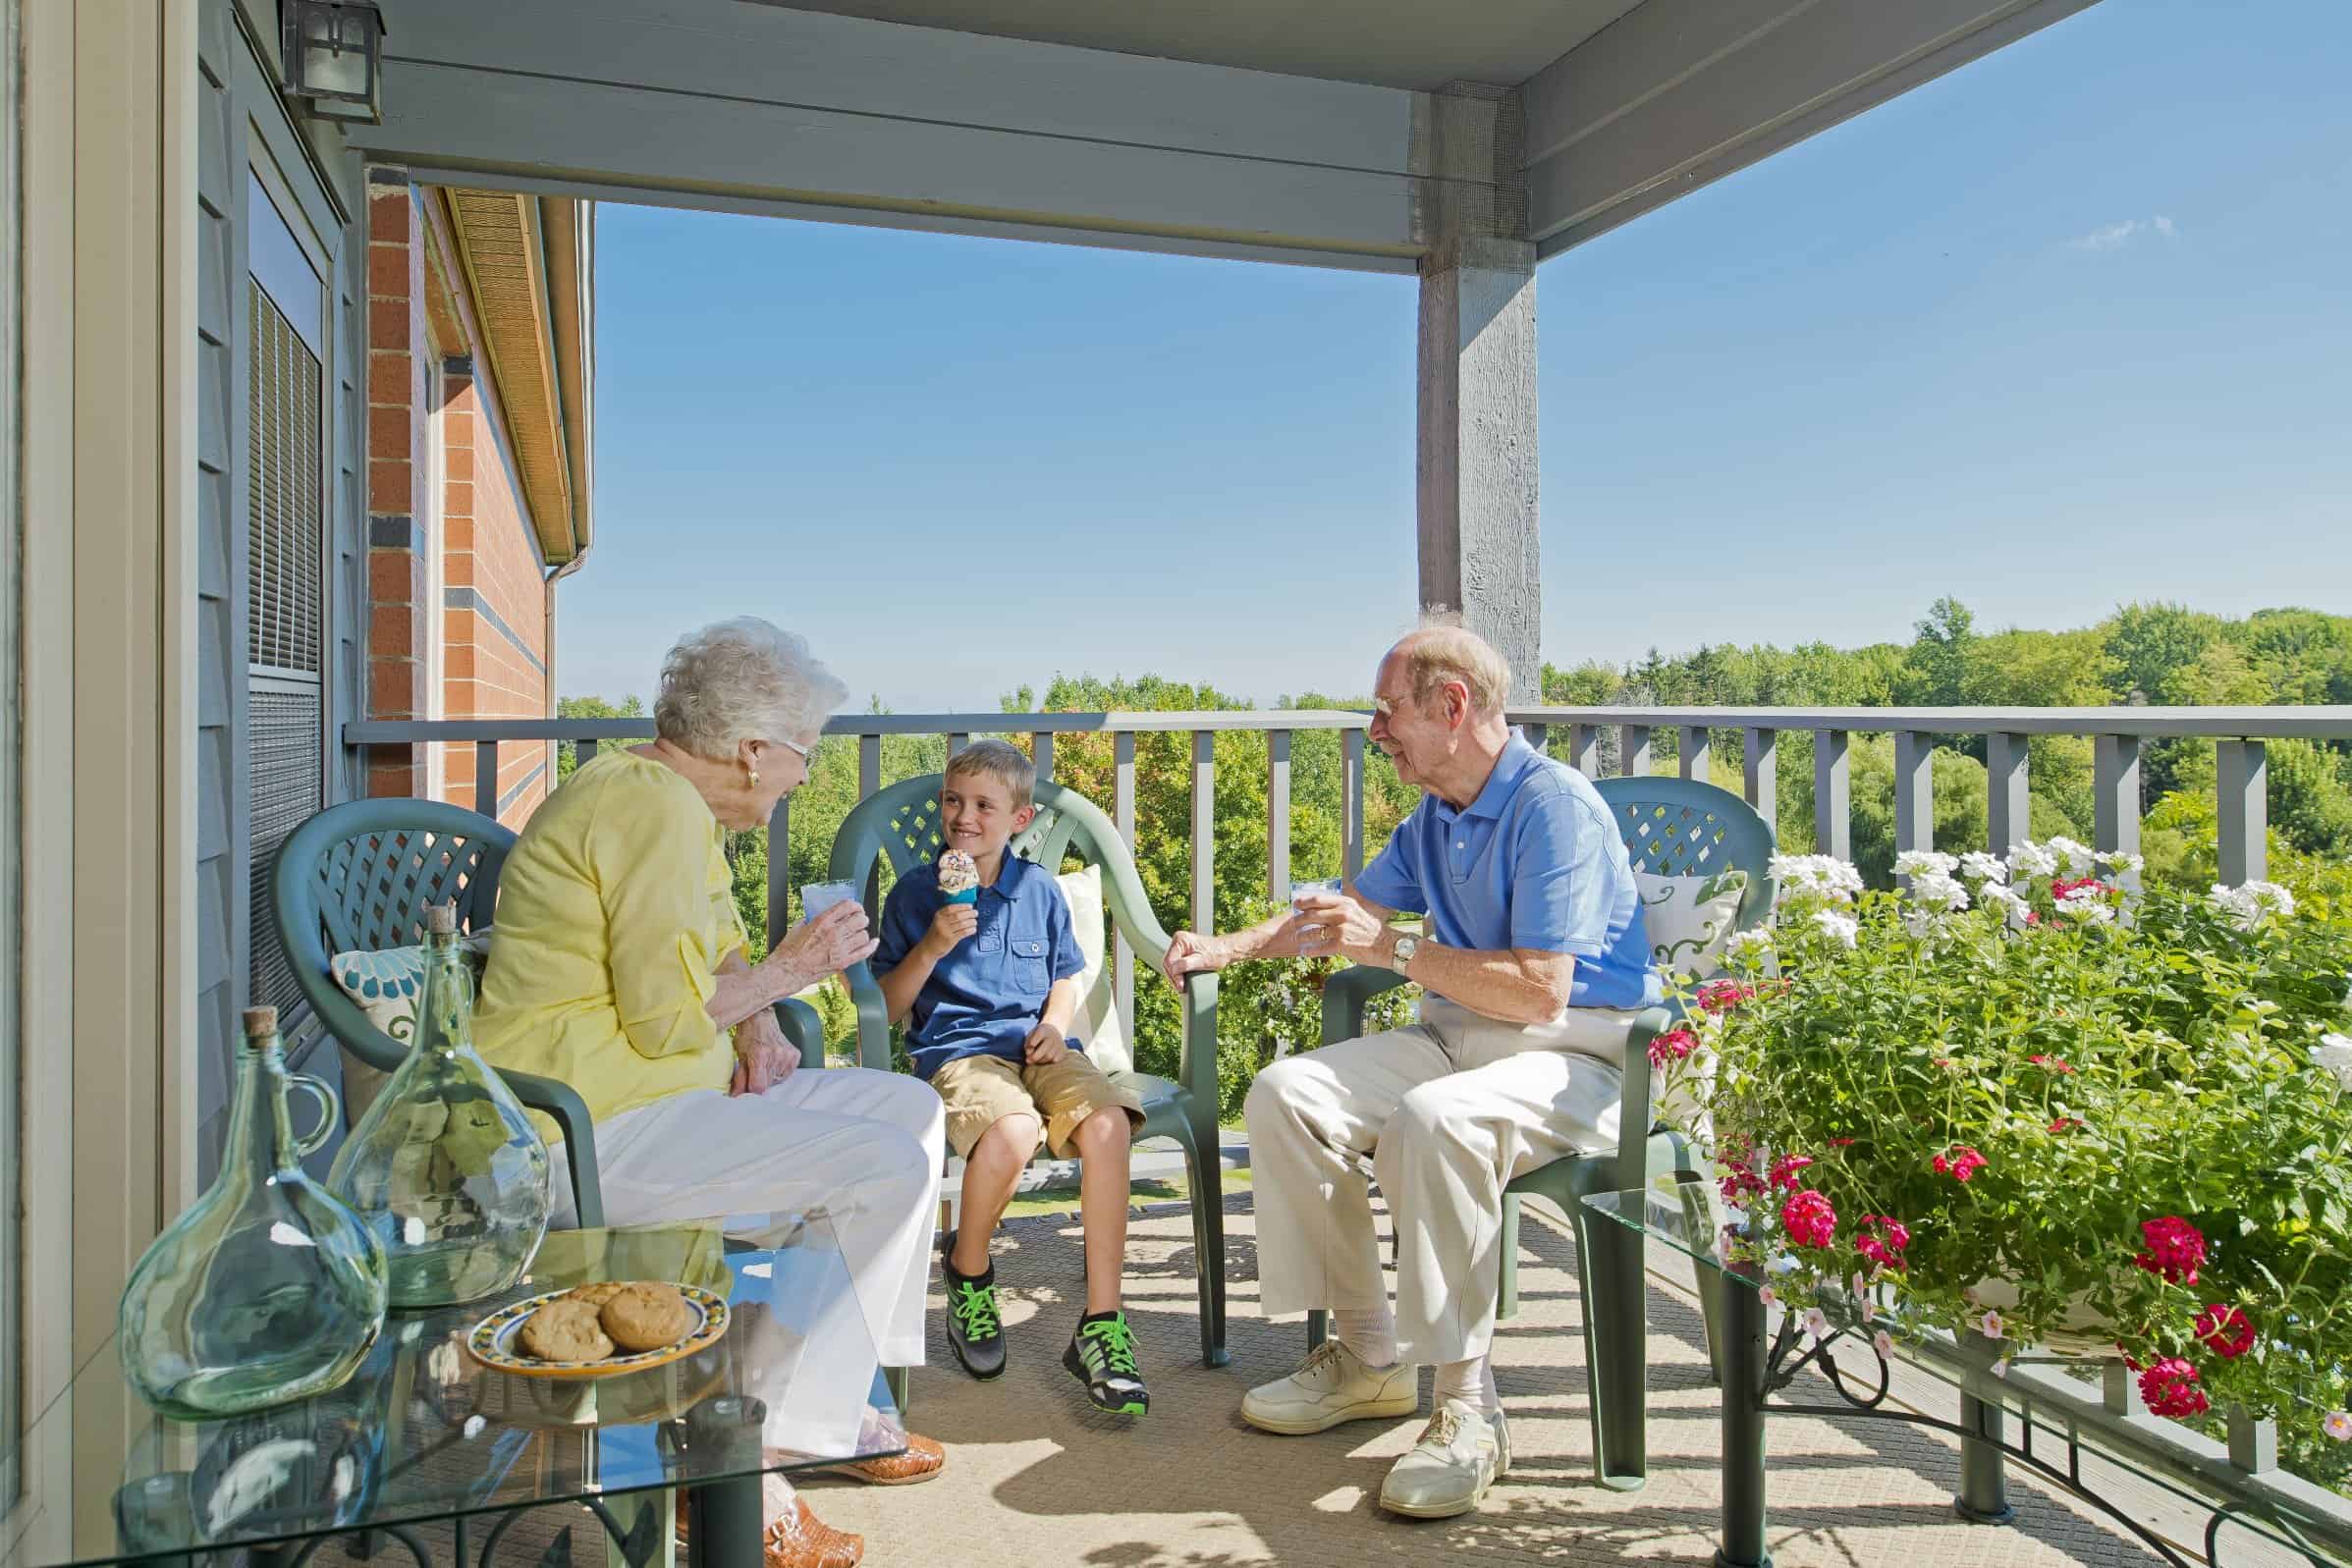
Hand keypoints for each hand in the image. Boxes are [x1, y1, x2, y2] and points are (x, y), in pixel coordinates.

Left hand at [729, 1007, 800, 1096]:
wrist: (762, 1018)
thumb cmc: (748, 1035)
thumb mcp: (739, 1055)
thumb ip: (739, 1078)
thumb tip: (736, 1096)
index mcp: (760, 1055)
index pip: (758, 1086)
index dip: (750, 1090)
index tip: (746, 1087)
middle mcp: (777, 1055)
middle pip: (767, 1084)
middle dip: (758, 1082)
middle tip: (754, 1071)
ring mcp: (788, 1055)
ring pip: (776, 1080)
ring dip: (769, 1077)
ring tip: (764, 1064)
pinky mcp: (795, 1055)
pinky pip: (786, 1074)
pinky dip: (778, 1072)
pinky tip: (773, 1061)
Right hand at [762, 899, 878, 989]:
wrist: (786, 972)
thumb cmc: (789, 951)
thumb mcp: (797, 927)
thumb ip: (810, 919)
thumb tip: (816, 915)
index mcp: (822, 921)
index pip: (847, 906)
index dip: (855, 905)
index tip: (855, 907)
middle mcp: (833, 933)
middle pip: (859, 919)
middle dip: (861, 918)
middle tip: (858, 920)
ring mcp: (839, 949)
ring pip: (864, 935)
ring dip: (863, 932)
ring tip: (859, 933)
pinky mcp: (842, 963)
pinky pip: (864, 952)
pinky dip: (871, 946)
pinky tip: (873, 942)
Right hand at [921, 903, 978, 956]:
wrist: (929, 948)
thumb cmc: (937, 933)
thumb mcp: (939, 921)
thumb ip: (948, 915)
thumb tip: (966, 909)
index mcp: (938, 915)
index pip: (951, 908)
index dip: (962, 906)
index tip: (970, 906)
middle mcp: (941, 922)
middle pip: (958, 915)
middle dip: (969, 913)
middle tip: (976, 913)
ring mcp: (945, 931)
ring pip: (962, 924)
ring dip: (971, 922)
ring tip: (975, 922)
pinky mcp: (950, 940)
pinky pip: (963, 932)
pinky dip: (971, 930)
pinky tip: (973, 929)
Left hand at [1022, 1023, 1068, 1064]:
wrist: (1053, 1032)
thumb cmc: (1038, 1036)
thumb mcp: (1031, 1035)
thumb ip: (1028, 1045)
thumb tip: (1029, 1055)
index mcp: (1043, 1029)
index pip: (1040, 1034)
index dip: (1035, 1040)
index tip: (1031, 1045)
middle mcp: (1053, 1036)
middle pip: (1045, 1049)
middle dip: (1035, 1056)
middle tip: (1027, 1061)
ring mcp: (1060, 1043)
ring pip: (1049, 1056)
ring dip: (1040, 1060)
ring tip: (1036, 1059)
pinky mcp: (1064, 1051)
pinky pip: (1055, 1060)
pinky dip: (1048, 1062)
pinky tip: (1044, 1058)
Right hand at [1162, 930, 1226, 988]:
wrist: (1225, 951)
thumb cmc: (1217, 953)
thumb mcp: (1202, 961)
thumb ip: (1186, 964)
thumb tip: (1173, 969)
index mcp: (1180, 939)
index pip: (1169, 960)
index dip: (1173, 975)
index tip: (1181, 985)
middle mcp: (1178, 941)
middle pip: (1168, 964)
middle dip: (1174, 977)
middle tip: (1181, 988)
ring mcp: (1180, 947)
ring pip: (1170, 966)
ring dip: (1175, 977)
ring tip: (1182, 986)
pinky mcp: (1182, 953)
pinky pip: (1175, 965)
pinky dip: (1178, 974)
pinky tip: (1183, 980)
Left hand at [1291, 890, 1389, 964]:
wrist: (1387, 945)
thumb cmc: (1371, 930)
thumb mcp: (1356, 912)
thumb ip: (1341, 909)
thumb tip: (1323, 908)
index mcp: (1345, 903)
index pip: (1318, 899)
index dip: (1303, 902)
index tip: (1295, 905)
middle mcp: (1342, 913)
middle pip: (1312, 914)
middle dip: (1298, 920)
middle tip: (1292, 924)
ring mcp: (1341, 929)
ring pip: (1313, 932)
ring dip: (1301, 936)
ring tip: (1295, 938)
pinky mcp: (1341, 944)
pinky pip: (1320, 947)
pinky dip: (1310, 950)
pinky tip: (1305, 952)